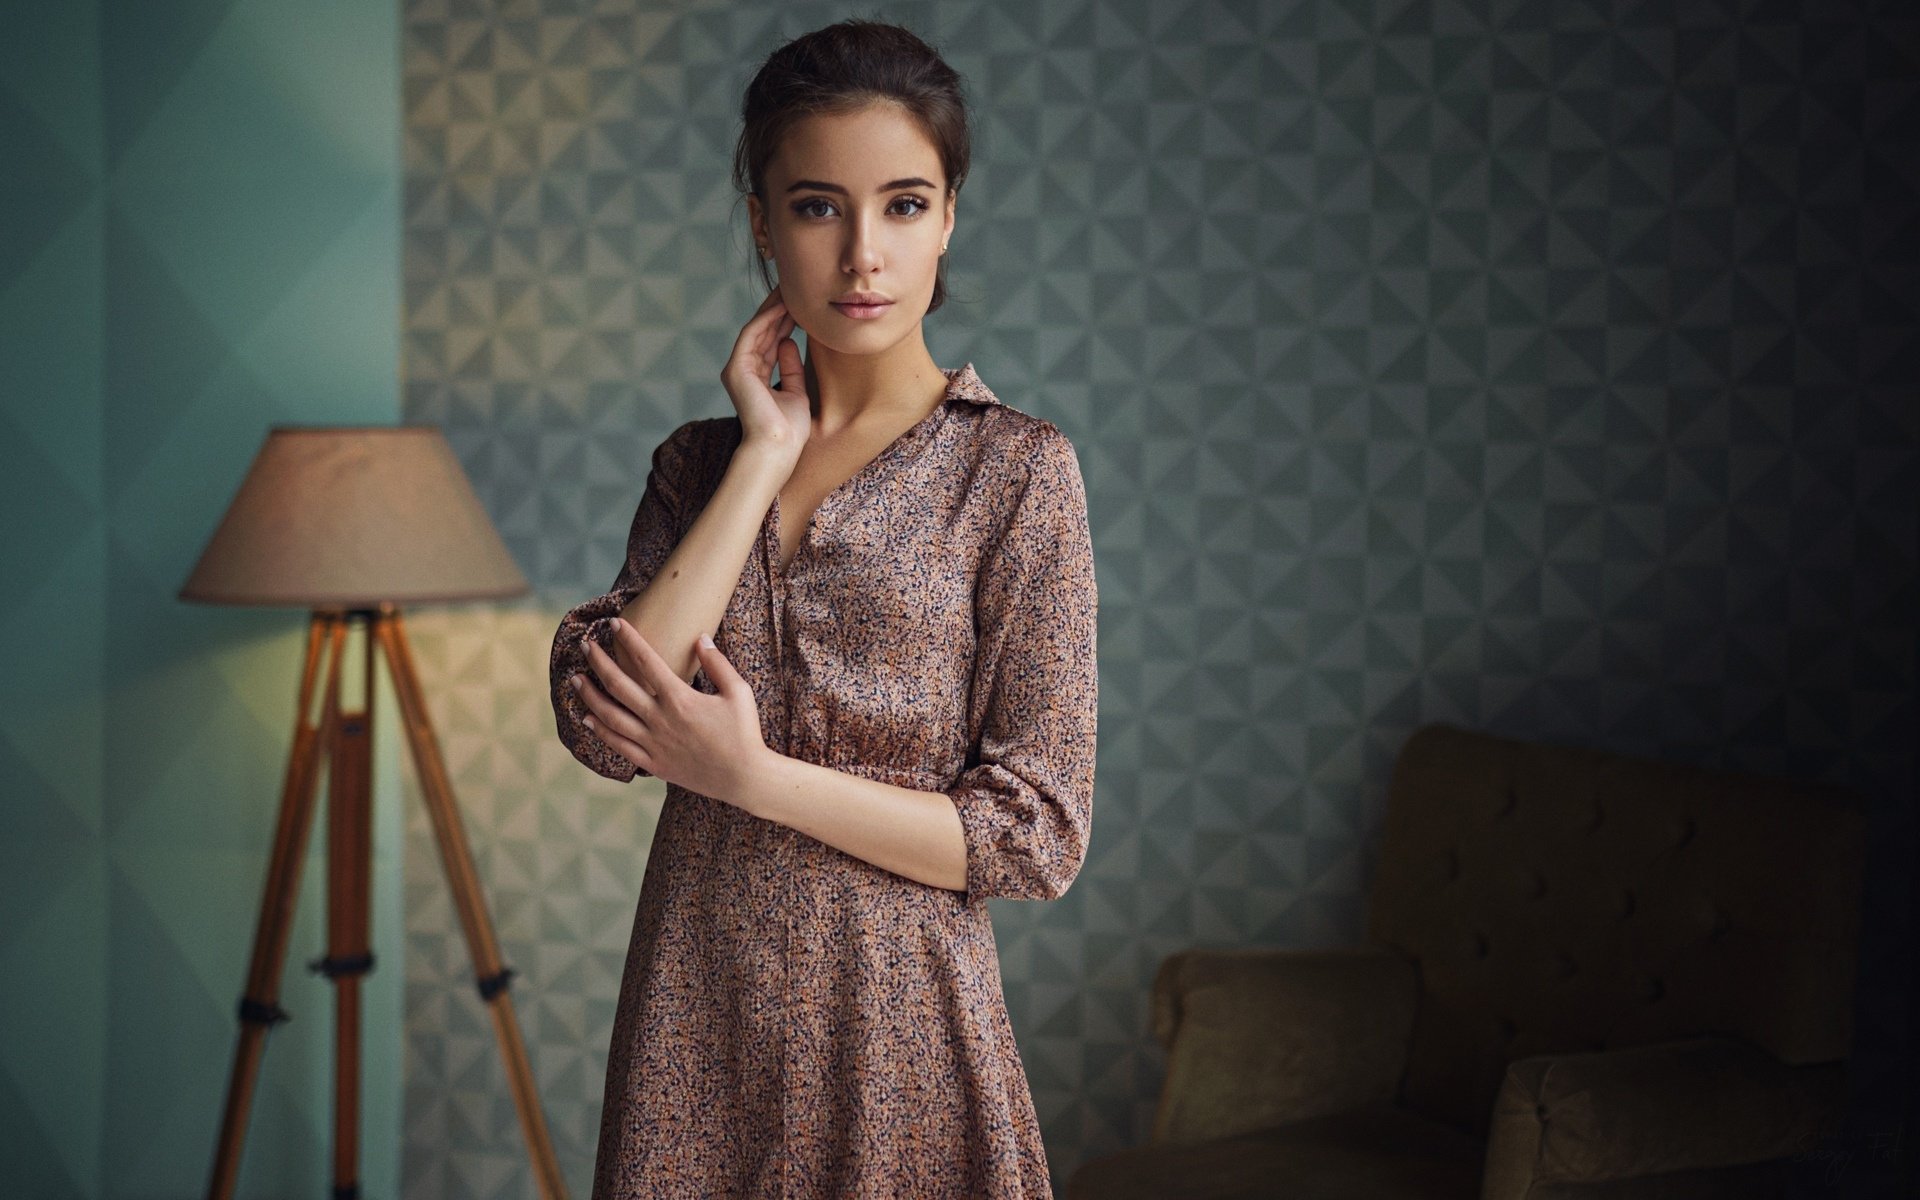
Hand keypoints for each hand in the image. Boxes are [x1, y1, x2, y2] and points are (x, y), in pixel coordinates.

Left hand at [573, 618, 771, 804]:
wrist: (744, 778)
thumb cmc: (744, 733)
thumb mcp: (739, 692)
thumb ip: (718, 663)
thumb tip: (700, 638)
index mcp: (679, 699)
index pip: (645, 661)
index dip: (628, 639)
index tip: (615, 623)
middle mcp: (660, 719)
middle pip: (618, 685)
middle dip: (598, 662)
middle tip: (584, 646)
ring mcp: (653, 743)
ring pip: (610, 716)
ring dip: (590, 695)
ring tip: (575, 679)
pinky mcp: (653, 762)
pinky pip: (618, 746)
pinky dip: (600, 731)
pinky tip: (587, 719)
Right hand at [722, 284, 809, 459]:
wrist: (777, 449)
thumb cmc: (789, 430)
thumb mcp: (796, 391)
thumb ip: (790, 367)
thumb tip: (789, 342)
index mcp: (755, 377)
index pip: (770, 341)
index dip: (784, 321)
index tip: (800, 304)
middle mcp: (743, 370)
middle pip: (762, 331)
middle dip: (778, 309)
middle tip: (794, 287)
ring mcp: (737, 369)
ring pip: (756, 329)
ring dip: (773, 308)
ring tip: (789, 289)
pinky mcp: (737, 369)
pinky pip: (752, 335)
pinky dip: (767, 319)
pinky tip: (783, 306)